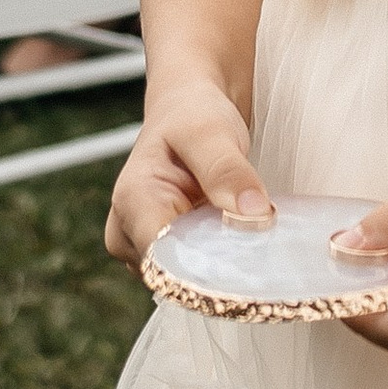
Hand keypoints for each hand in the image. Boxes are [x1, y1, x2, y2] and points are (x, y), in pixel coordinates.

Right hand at [103, 73, 271, 264]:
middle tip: (260, 248)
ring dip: (218, 266)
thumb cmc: (193, 115)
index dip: (205, 267)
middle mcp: (127, 231)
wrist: (187, 109)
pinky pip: (190, 272)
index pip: (163, 259)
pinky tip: (238, 243)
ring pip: (183, 279)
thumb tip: (254, 213)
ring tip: (249, 239)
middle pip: (173, 276)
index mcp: (133, 200)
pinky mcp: (163, 252)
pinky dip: (216, 262)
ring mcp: (143, 247)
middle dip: (216, 267)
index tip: (249, 258)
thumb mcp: (211, 130)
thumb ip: (226, 169)